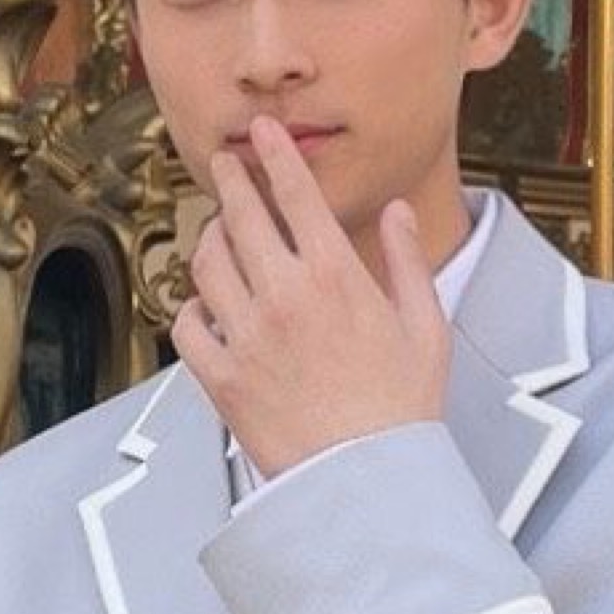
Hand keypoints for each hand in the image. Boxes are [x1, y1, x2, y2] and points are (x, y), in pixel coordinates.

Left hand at [174, 119, 452, 477]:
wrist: (366, 481)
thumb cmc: (402, 409)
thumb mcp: (425, 326)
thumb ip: (407, 261)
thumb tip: (396, 213)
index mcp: (335, 276)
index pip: (294, 195)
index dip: (274, 155)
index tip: (262, 133)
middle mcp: (282, 296)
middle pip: (240, 216)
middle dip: (229, 181)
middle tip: (224, 165)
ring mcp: (246, 336)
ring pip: (206, 263)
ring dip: (210, 238)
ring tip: (218, 231)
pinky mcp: (221, 377)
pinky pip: (187, 326)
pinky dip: (190, 308)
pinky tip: (202, 305)